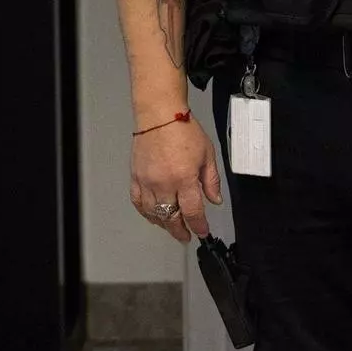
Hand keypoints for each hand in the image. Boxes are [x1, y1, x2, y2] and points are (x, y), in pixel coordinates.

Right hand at [130, 117, 222, 242]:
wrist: (160, 115)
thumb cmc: (184, 130)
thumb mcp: (207, 153)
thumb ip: (211, 180)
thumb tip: (215, 200)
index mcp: (184, 178)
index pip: (193, 212)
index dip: (199, 226)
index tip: (202, 232)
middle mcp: (164, 184)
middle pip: (171, 218)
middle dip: (180, 230)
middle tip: (186, 235)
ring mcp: (148, 182)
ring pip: (154, 214)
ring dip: (163, 224)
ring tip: (172, 226)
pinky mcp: (136, 178)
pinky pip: (138, 203)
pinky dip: (146, 213)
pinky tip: (153, 215)